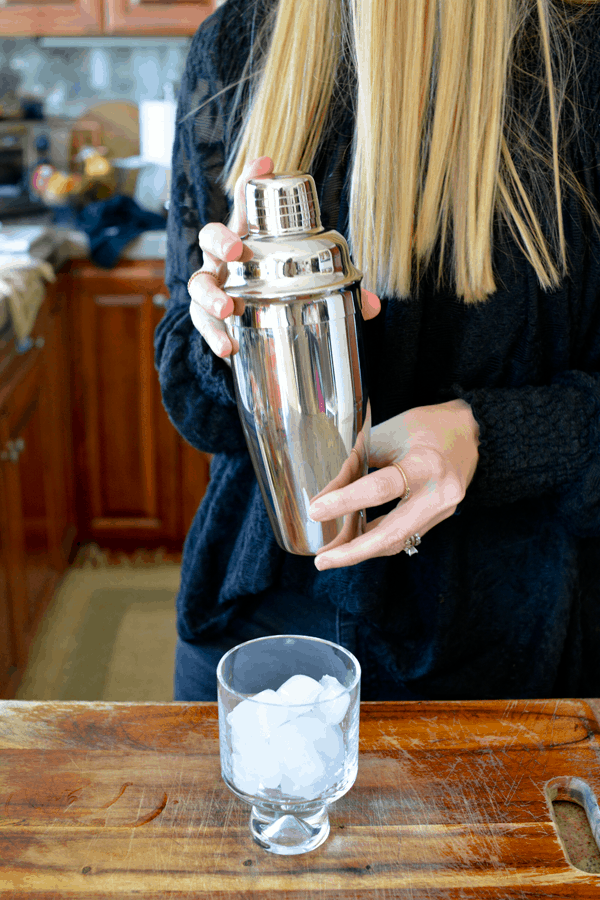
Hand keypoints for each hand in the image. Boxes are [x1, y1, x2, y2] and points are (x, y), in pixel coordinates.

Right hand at [188, 156, 380, 357]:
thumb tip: (374, 305)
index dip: (252, 181)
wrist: (255, 333)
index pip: (247, 205)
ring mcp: (214, 288)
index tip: (265, 164)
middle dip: (219, 239)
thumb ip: (340, 293)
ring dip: (211, 293)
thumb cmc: (280, 296)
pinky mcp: (208, 319)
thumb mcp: (310, 288)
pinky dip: (213, 336)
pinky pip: (202, 324)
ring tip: (228, 307)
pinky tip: (226, 347)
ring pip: (199, 282)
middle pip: (210, 236)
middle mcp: (225, 261)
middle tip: (235, 250)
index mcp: (251, 241)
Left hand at [308, 399, 479, 569]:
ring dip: (361, 550)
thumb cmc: (424, 428)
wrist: (470, 432)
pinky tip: (354, 541)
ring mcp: (442, 511)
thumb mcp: (386, 436)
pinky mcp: (440, 519)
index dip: (345, 501)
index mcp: (425, 464)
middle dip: (353, 551)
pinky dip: (377, 540)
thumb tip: (322, 496)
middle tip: (321, 560)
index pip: (380, 489)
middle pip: (391, 533)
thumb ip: (356, 465)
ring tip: (330, 555)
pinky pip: (404, 535)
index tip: (316, 510)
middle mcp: (438, 494)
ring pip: (397, 541)